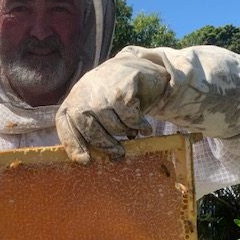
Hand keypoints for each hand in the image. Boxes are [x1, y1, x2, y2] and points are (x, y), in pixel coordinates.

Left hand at [56, 45, 239, 163]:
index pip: (65, 117)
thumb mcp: (122, 118)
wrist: (174, 72)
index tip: (83, 161)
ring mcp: (108, 75)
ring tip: (135, 136)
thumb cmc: (144, 101)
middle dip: (98, 140)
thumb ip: (107, 131)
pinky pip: (124, 105)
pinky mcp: (130, 72)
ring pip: (101, 113)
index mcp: (85, 94)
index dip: (71, 139)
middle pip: (82, 116)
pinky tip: (145, 124)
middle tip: (117, 155)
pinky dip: (134, 120)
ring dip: (118, 132)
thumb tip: (91, 167)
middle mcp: (91, 82)